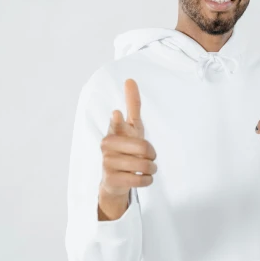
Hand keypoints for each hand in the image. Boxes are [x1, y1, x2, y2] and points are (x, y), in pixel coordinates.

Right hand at [99, 79, 157, 198]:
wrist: (114, 179)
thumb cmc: (126, 148)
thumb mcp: (131, 127)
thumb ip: (132, 105)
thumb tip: (130, 79)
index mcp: (114, 130)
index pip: (117, 123)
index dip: (118, 120)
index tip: (117, 113)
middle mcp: (107, 145)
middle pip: (143, 147)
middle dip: (152, 155)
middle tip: (149, 157)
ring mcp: (107, 162)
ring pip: (144, 165)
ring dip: (151, 169)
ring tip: (146, 168)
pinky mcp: (111, 180)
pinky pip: (140, 180)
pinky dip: (147, 180)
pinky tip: (141, 178)